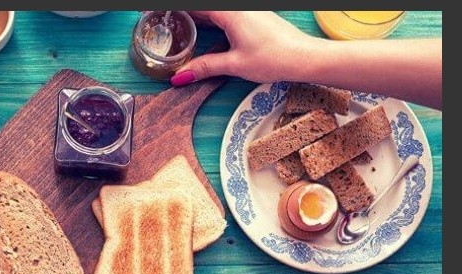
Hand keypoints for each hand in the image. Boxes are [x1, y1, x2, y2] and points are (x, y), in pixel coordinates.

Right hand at [171, 11, 318, 85]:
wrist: (305, 57)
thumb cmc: (275, 58)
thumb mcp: (234, 64)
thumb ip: (204, 67)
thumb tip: (180, 77)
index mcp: (230, 12)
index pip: (194, 8)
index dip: (174, 12)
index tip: (156, 14)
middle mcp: (238, 7)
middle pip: (203, 8)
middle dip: (183, 16)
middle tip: (163, 22)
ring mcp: (247, 10)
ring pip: (214, 10)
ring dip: (196, 16)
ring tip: (177, 25)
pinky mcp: (254, 16)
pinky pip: (224, 13)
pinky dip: (209, 18)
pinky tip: (202, 28)